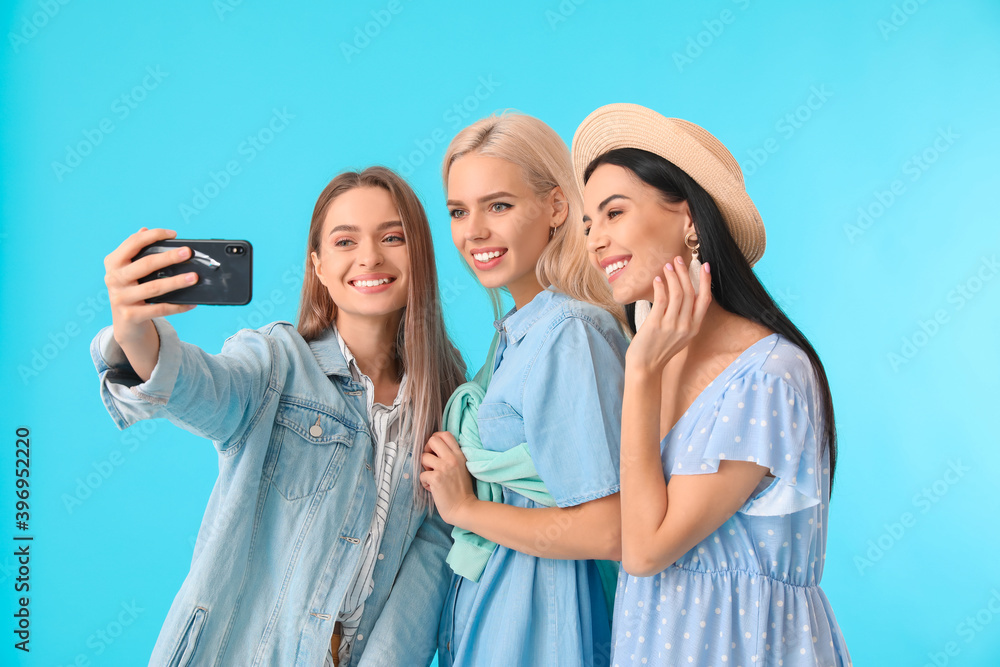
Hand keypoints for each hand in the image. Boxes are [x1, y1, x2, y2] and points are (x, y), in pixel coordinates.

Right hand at [105, 227, 197, 345]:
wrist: (125, 321)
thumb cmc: (132, 288)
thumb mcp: (129, 269)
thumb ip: (137, 251)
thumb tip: (146, 229)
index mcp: (113, 262)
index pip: (133, 243)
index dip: (153, 235)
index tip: (174, 234)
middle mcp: (114, 279)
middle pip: (146, 264)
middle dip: (169, 257)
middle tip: (188, 252)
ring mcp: (121, 298)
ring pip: (154, 288)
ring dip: (176, 282)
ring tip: (194, 277)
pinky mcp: (130, 315)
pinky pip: (159, 309)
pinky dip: (177, 306)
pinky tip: (192, 303)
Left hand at [419, 431, 477, 526]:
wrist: (464, 508)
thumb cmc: (462, 490)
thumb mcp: (462, 467)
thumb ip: (452, 457)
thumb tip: (434, 450)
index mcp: (459, 454)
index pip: (445, 434)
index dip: (435, 438)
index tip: (433, 450)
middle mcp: (452, 458)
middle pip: (432, 440)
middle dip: (427, 449)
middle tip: (429, 461)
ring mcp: (444, 468)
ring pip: (423, 457)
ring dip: (424, 469)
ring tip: (432, 478)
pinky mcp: (436, 478)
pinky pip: (421, 475)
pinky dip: (424, 483)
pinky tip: (432, 489)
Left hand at [625, 255, 711, 374]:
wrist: (646, 366)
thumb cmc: (660, 349)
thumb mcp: (680, 335)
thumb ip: (685, 318)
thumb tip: (684, 295)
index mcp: (694, 328)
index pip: (705, 300)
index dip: (706, 281)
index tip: (705, 266)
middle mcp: (686, 326)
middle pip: (690, 293)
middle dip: (685, 273)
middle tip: (678, 260)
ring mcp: (671, 325)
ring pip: (677, 294)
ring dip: (672, 277)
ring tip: (667, 266)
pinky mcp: (656, 324)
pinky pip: (661, 300)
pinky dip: (661, 287)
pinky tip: (658, 279)